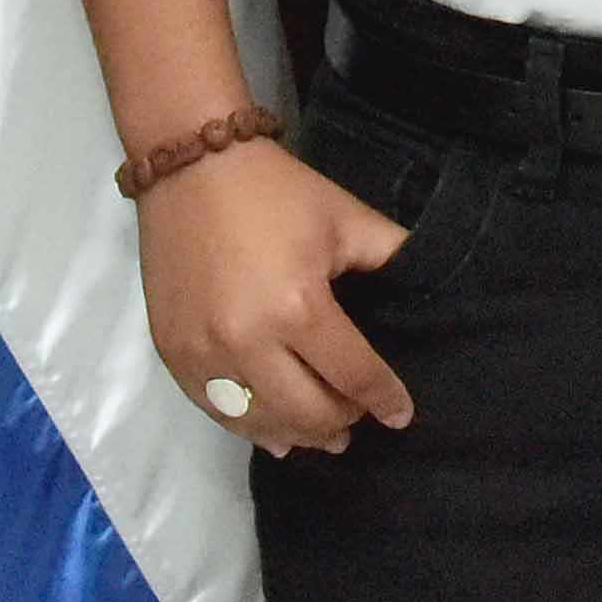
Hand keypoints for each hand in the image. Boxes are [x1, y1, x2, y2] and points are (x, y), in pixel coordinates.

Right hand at [135, 138, 416, 455]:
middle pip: (307, 412)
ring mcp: (204, 354)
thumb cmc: (278, 192)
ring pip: (260, 424)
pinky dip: (250, 428)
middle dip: (343, 422)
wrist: (191, 167)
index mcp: (298, 307)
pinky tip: (274, 432)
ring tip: (323, 435)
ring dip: (298, 434)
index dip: (384, 399)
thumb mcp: (347, 218)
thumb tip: (430, 291)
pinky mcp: (172, 354)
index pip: (353, 374)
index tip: (402, 416)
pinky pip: (216, 413)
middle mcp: (247, 342)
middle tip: (358, 418)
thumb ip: (392, 257)